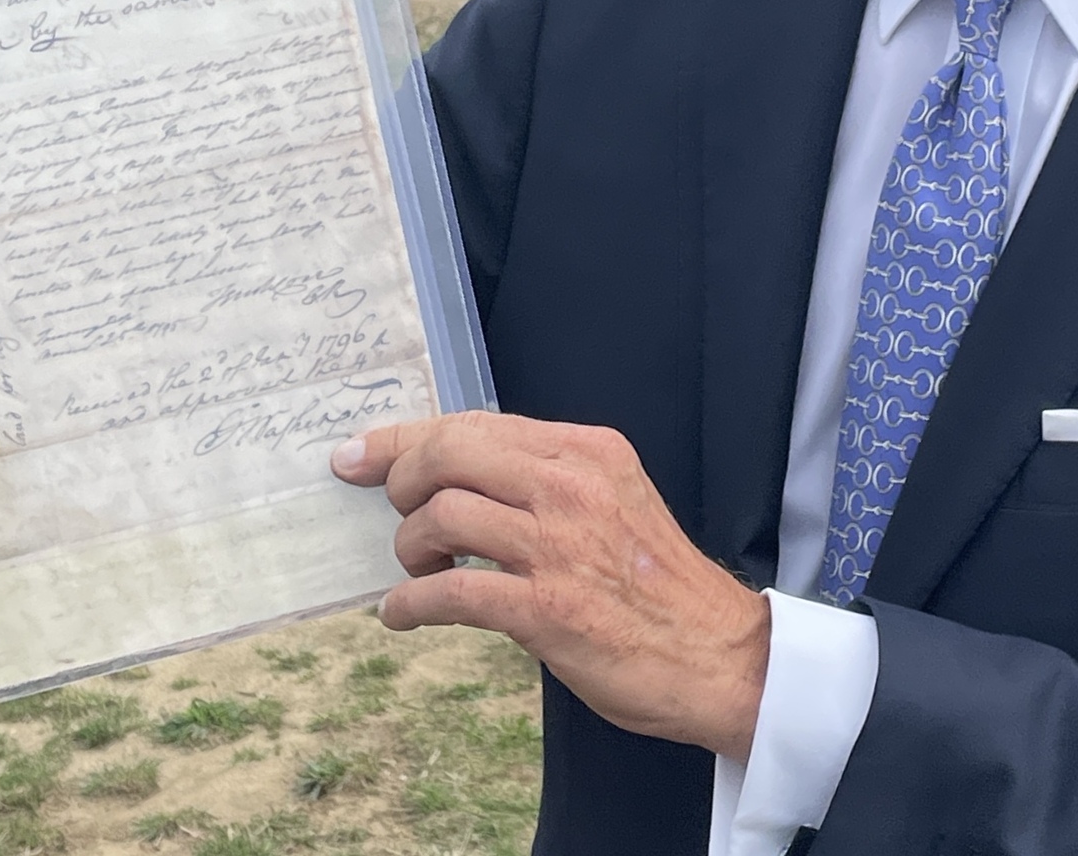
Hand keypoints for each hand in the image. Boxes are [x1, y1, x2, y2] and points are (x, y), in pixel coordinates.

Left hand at [330, 410, 768, 757]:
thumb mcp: (614, 497)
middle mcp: (570, 484)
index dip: (407, 437)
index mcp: (587, 449)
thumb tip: (463, 476)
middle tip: (396, 515)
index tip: (360, 452)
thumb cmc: (657, 582)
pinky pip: (451, 594)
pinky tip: (403, 615)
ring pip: (442, 517)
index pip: (476, 423)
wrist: (717, 654)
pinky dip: (410, 604)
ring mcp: (557, 545)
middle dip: (401, 481)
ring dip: (409, 549)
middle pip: (449, 454)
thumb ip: (549, 478)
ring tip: (418, 572)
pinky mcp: (547, 608)